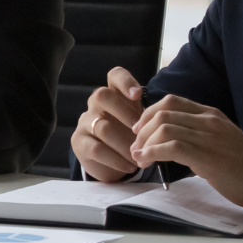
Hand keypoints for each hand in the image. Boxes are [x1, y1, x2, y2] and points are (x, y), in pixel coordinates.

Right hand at [71, 66, 148, 181]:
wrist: (109, 161)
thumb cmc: (128, 135)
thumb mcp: (139, 122)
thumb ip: (147, 115)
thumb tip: (163, 117)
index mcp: (114, 94)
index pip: (115, 76)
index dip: (125, 82)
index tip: (138, 95)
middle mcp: (96, 105)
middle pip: (101, 96)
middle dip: (124, 112)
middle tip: (139, 130)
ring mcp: (85, 123)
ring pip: (102, 127)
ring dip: (125, 144)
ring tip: (140, 155)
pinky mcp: (79, 142)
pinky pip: (96, 149)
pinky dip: (116, 159)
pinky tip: (129, 166)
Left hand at [130, 95, 242, 206]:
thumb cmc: (237, 163)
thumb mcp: (216, 138)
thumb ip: (195, 132)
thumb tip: (165, 137)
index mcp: (209, 114)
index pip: (171, 101)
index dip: (148, 113)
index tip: (139, 129)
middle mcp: (208, 121)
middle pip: (162, 114)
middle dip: (142, 130)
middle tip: (136, 147)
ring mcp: (208, 137)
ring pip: (164, 129)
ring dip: (144, 143)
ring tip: (140, 157)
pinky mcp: (206, 156)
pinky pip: (171, 147)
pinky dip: (152, 153)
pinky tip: (146, 161)